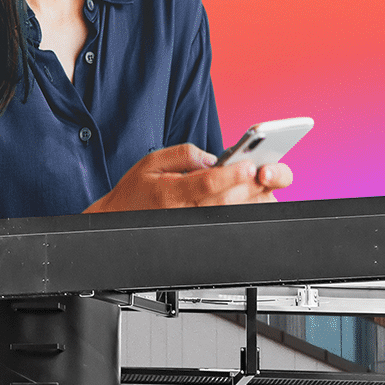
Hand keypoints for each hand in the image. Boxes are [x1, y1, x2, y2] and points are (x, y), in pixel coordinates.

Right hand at [84, 143, 292, 212]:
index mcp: (172, 192)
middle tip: (266, 171)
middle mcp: (184, 211)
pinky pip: (224, 221)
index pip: (205, 183)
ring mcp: (192, 223)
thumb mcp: (151, 162)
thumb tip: (210, 157)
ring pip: (228, 213)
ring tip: (265, 183)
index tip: (247, 165)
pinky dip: (242, 211)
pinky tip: (255, 199)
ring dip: (250, 200)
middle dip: (248, 186)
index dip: (229, 175)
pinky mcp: (198, 230)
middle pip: (224, 200)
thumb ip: (182, 155)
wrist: (118, 221)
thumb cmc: (135, 191)